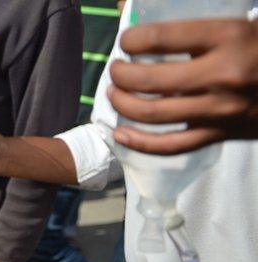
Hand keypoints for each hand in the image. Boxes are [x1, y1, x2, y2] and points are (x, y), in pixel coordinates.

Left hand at [109, 19, 257, 153]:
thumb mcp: (241, 25)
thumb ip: (199, 26)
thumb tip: (144, 20)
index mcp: (229, 37)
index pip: (163, 38)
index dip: (133, 40)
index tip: (126, 42)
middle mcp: (222, 75)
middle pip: (150, 80)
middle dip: (121, 74)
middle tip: (116, 70)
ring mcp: (220, 110)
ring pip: (153, 114)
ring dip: (123, 104)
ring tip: (114, 94)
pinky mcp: (220, 134)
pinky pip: (171, 145)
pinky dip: (140, 142)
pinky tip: (120, 133)